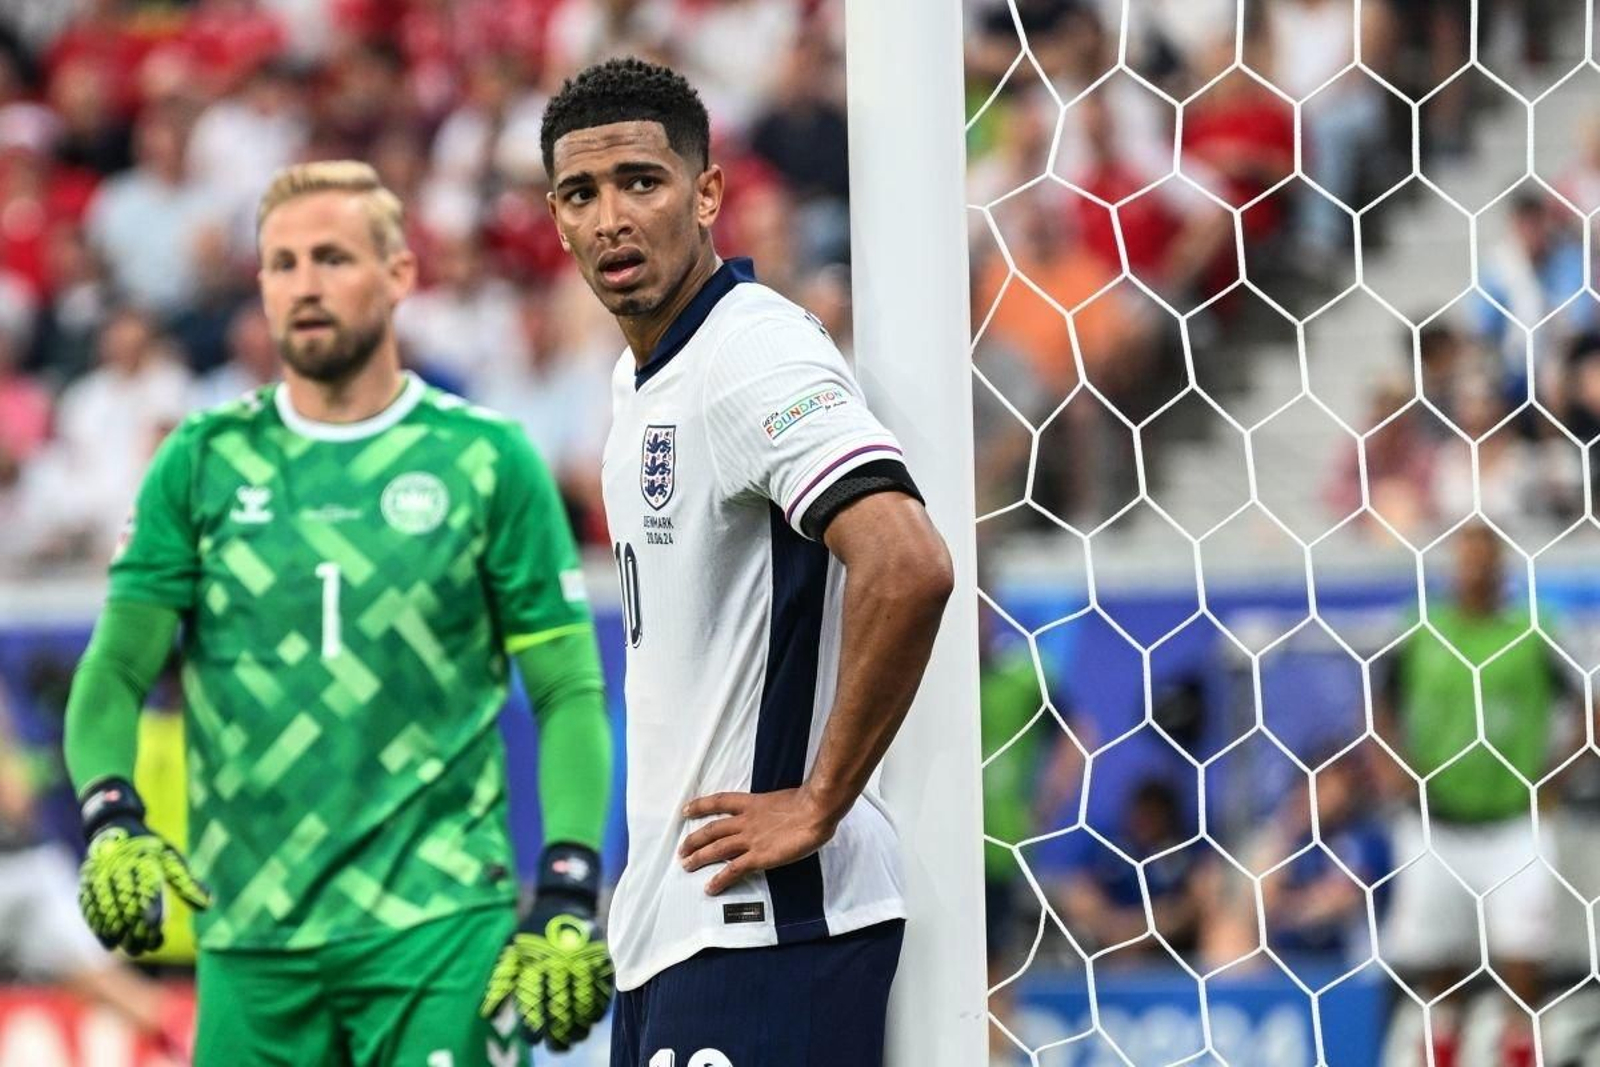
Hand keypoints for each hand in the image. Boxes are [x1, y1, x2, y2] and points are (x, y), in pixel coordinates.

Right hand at [78, 823, 211, 955]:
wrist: (116, 828)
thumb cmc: (150, 849)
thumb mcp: (172, 859)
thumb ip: (187, 883)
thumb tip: (209, 905)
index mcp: (144, 862)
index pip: (147, 891)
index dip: (151, 912)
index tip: (157, 929)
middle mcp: (120, 870)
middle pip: (127, 905)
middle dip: (136, 929)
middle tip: (146, 947)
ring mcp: (101, 877)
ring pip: (108, 910)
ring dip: (118, 933)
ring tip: (131, 949)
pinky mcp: (87, 883)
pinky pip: (90, 908)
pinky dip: (99, 927)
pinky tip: (109, 943)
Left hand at [481, 844, 613, 1052]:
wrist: (563, 903)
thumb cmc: (533, 933)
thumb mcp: (512, 952)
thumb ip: (500, 983)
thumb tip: (487, 1015)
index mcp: (534, 965)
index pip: (534, 1006)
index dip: (534, 1028)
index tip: (534, 1040)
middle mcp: (558, 966)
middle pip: (560, 1011)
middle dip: (558, 1035)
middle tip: (557, 1047)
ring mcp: (582, 962)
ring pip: (583, 1005)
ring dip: (580, 1027)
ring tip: (575, 1038)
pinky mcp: (600, 960)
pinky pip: (602, 991)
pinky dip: (598, 1009)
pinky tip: (592, 1020)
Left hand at [679, 787, 837, 894]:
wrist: (814, 810)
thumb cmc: (806, 803)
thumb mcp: (782, 800)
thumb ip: (771, 809)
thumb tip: (773, 817)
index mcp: (752, 803)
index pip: (719, 802)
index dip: (700, 806)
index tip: (686, 810)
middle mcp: (746, 821)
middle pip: (712, 830)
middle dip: (694, 840)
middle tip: (682, 849)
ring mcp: (750, 839)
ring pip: (717, 849)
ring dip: (699, 857)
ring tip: (686, 866)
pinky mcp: (759, 857)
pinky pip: (733, 870)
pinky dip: (720, 880)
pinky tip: (710, 888)